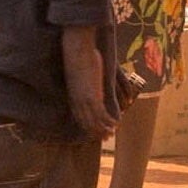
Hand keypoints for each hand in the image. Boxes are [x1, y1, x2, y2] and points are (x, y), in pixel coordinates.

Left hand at [62, 25, 110, 140]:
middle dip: (95, 131)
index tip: (92, 131)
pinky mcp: (93, 97)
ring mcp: (84, 100)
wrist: (77, 49)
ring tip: (112, 133)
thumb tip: (84, 76)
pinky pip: (102, 115)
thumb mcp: (78, 70)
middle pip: (86, 122)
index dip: (86, 125)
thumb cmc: (77, 54)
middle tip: (105, 138)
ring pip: (94, 121)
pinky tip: (115, 124)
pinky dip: (108, 121)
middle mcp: (77, 101)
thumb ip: (81, 77)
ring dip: (104, 129)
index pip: (78, 115)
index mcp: (72, 95)